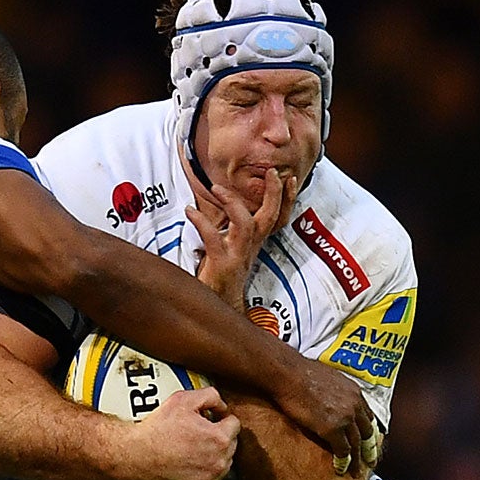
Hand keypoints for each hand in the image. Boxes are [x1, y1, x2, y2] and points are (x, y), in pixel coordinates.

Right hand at [120, 385, 239, 479]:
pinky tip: (191, 464)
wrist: (137, 454)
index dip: (221, 419)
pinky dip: (206, 473)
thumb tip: (221, 406)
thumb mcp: (183, 400)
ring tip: (193, 449)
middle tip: (198, 434)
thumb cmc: (158, 429)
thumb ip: (210, 396)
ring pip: (224, 464)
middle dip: (219, 437)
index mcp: (220, 438)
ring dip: (214, 455)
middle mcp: (219, 462)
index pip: (235, 424)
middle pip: (231, 445)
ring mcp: (210, 479)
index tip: (209, 421)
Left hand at [182, 149, 295, 306]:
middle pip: (271, 218)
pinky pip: (213, 238)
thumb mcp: (233, 251)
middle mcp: (250, 248)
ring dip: (232, 203)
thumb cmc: (221, 278)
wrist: (219, 308)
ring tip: (216, 188)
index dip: (287, 199)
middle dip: (274, 193)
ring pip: (245, 225)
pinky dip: (201, 221)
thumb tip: (228, 207)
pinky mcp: (222, 265)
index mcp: (255, 244)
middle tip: (271, 171)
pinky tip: (190, 212)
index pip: (279, 218)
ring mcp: (238, 256)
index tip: (290, 178)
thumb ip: (234, 231)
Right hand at [277, 355, 372, 474]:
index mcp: (354, 392)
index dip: (368, 431)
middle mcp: (355, 405)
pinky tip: (341, 470)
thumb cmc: (298, 372)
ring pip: (357, 444)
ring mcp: (345, 418)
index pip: (368, 416)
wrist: (288, 374)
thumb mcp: (326, 377)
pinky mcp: (333, 429)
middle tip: (371, 461)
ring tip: (356, 472)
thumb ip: (334, 390)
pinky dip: (343, 462)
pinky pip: (343, 450)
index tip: (368, 440)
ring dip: (357, 461)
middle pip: (367, 432)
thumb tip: (328, 394)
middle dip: (370, 448)